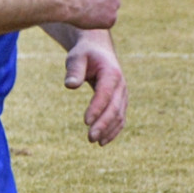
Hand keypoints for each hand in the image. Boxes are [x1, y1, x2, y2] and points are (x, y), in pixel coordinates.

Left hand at [63, 30, 126, 144]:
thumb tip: (70, 85)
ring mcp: (123, 94)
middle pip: (115, 107)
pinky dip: (114, 130)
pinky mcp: (120, 101)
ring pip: (119, 115)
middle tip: (90, 138)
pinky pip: (120, 118)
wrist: (99, 51)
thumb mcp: (76, 57)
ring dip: (109, 129)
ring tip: (95, 142)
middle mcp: (121, 85)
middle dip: (104, 123)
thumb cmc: (85, 54)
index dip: (97, 107)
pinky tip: (103, 141)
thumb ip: (74, 70)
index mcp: (111, 73)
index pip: (105, 93)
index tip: (85, 122)